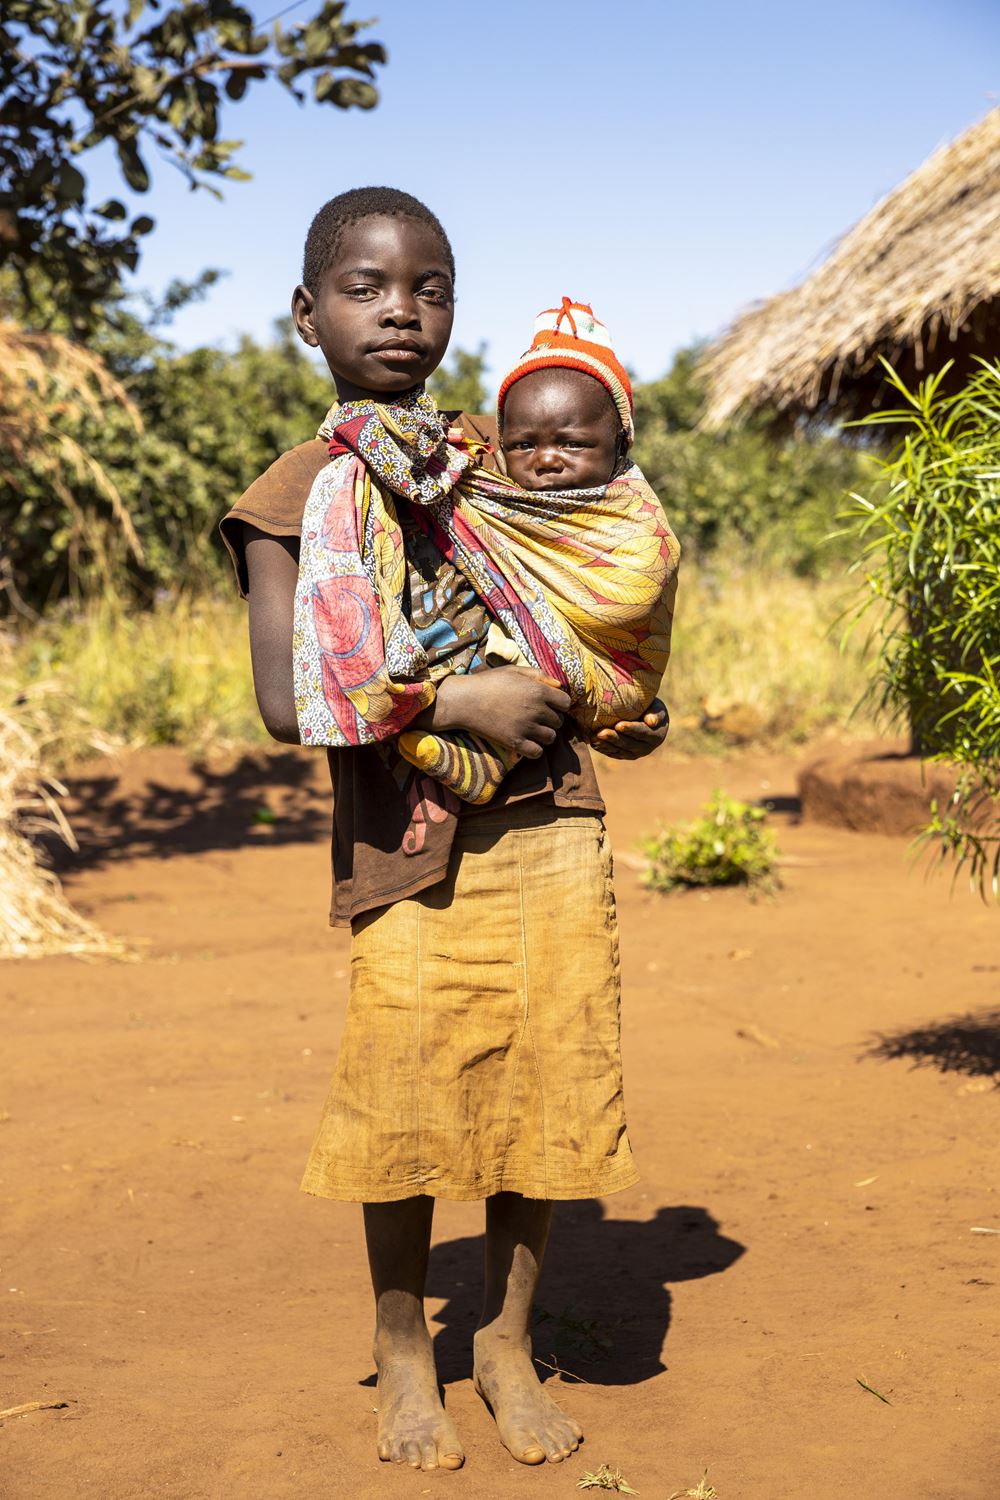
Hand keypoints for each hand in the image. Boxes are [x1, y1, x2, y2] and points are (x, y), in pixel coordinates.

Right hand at [420, 667, 569, 758]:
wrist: (464, 700)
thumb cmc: (488, 682)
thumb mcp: (513, 671)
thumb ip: (538, 675)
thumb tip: (559, 685)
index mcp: (537, 690)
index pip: (566, 702)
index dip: (559, 704)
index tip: (550, 705)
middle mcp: (536, 709)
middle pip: (559, 721)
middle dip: (551, 719)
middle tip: (537, 717)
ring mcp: (526, 727)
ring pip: (551, 738)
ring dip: (545, 734)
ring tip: (533, 730)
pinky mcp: (515, 742)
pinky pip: (537, 752)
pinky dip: (535, 749)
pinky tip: (526, 742)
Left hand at [591, 699, 668, 758]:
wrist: (646, 717)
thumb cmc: (651, 707)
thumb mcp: (657, 707)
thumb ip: (656, 713)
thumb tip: (652, 722)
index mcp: (656, 736)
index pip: (642, 733)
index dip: (630, 730)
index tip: (618, 725)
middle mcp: (646, 748)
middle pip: (628, 744)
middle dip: (613, 738)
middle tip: (600, 732)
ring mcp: (634, 753)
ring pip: (619, 750)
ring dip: (605, 745)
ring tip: (593, 738)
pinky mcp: (624, 755)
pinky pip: (613, 753)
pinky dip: (603, 748)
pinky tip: (593, 742)